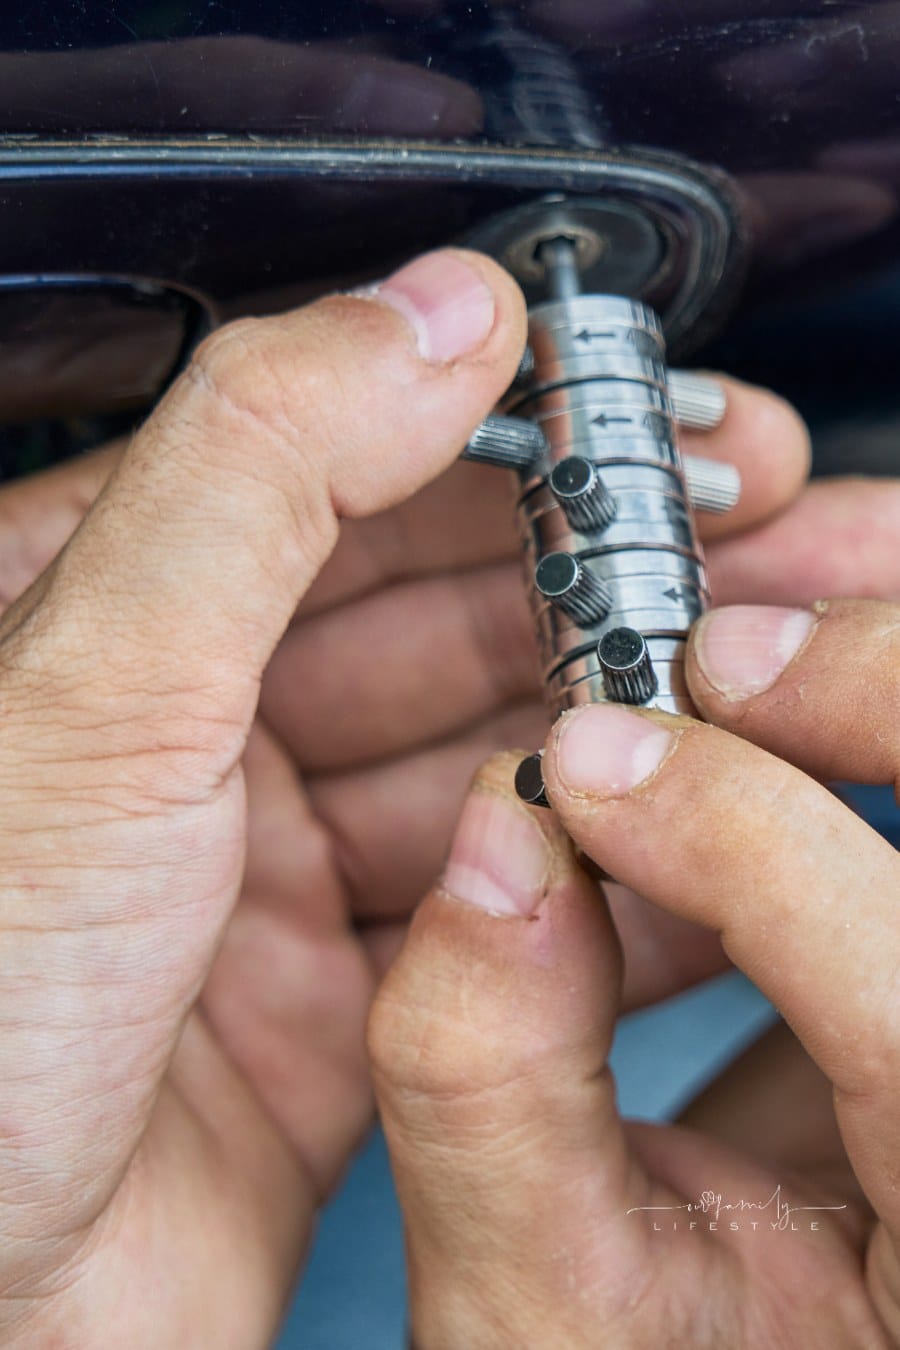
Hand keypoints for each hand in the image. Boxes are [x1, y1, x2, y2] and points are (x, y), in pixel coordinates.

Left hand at [2, 337, 895, 1025]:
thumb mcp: (94, 690)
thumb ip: (262, 475)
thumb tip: (433, 316)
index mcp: (104, 626)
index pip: (336, 472)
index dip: (509, 432)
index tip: (652, 415)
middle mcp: (191, 741)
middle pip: (438, 616)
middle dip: (596, 576)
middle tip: (742, 545)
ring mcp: (270, 879)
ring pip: (486, 762)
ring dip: (607, 725)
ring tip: (735, 686)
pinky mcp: (339, 1006)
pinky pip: (496, 912)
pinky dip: (592, 880)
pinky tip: (674, 838)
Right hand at [370, 596, 899, 1347]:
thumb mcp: (546, 1306)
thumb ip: (488, 1084)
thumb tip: (496, 836)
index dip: (747, 844)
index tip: (586, 762)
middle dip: (883, 694)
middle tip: (715, 660)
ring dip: (890, 677)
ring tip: (755, 651)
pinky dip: (875, 720)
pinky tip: (792, 703)